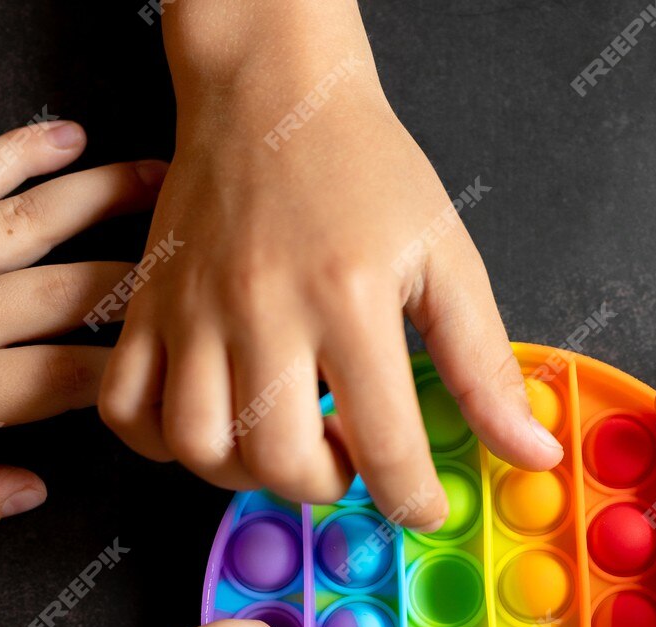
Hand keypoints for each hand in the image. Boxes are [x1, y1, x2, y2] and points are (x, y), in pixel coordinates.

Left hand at [0, 122, 166, 539]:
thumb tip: (31, 496)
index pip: (74, 380)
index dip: (139, 380)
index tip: (187, 380)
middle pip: (76, 290)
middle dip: (151, 279)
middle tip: (212, 270)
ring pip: (37, 219)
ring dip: (110, 198)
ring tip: (172, 184)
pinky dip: (22, 151)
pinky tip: (67, 136)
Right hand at [100, 24, 560, 529]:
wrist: (272, 93)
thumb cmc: (362, 169)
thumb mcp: (446, 258)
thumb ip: (484, 365)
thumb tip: (530, 450)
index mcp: (348, 297)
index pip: (384, 443)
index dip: (412, 499)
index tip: (424, 505)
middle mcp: (261, 308)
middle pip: (278, 459)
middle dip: (325, 486)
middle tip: (350, 455)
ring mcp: (193, 309)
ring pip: (198, 447)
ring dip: (246, 472)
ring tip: (284, 442)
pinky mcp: (148, 305)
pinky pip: (124, 408)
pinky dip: (160, 441)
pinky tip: (212, 424)